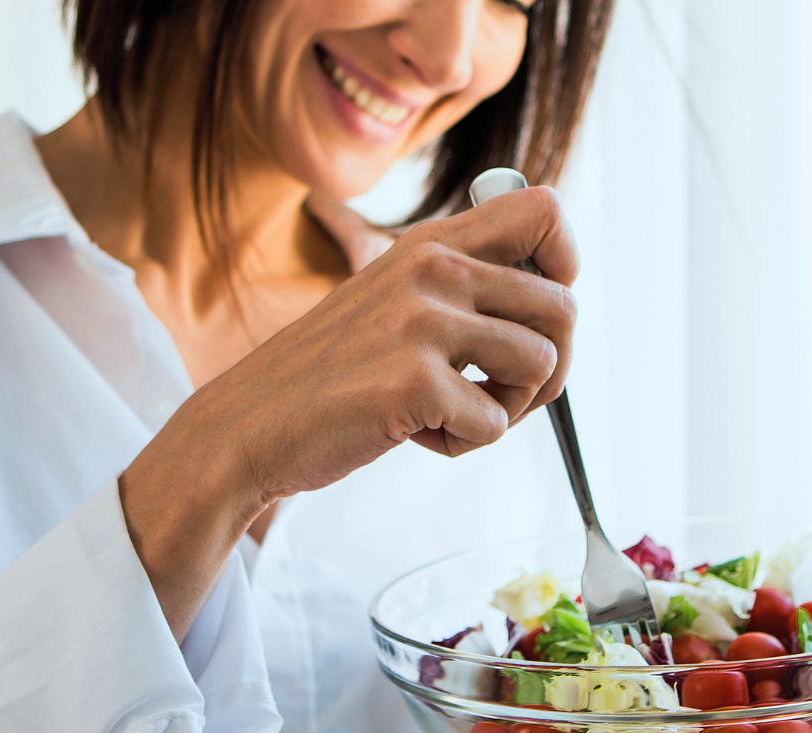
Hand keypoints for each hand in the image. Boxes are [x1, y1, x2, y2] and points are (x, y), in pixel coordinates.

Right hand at [120, 186, 576, 638]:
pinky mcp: (414, 382)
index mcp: (429, 244)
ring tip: (454, 415)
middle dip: (549, 369)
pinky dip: (464, 445)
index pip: (543, 209)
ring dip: (508, 410)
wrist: (248, 426)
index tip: (536, 317)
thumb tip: (552, 294)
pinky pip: (493, 425)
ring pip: (542, 366)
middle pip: (563, 306)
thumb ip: (455, 286)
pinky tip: (416, 434)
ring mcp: (422, 323)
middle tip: (499, 396)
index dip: (564, 264)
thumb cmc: (327, 376)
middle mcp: (432, 270)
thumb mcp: (388, 302)